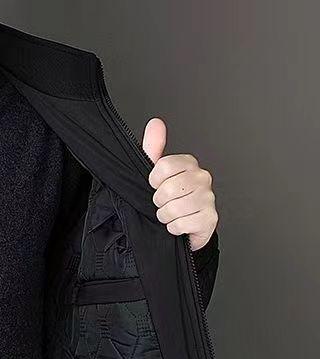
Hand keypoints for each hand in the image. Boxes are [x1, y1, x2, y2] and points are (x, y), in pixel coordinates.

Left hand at [143, 117, 218, 250]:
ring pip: (173, 209)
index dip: (153, 181)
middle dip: (159, 202)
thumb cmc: (170, 199)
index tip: (156, 186)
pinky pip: (180, 224)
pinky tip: (180, 225)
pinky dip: (174, 228)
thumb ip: (153, 149)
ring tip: (172, 215)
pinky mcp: (210, 218)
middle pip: (166, 189)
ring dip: (165, 217)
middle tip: (165, 203)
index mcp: (188, 164)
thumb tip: (155, 123)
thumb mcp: (157, 175)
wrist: (184, 227)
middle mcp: (202, 177)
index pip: (162, 167)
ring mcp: (208, 197)